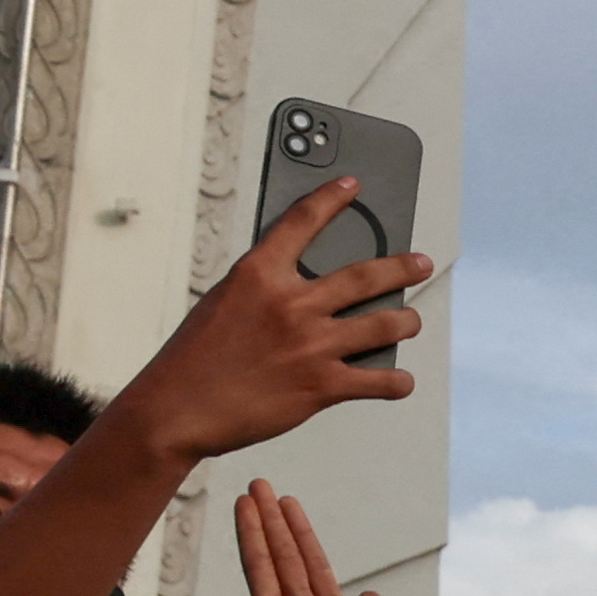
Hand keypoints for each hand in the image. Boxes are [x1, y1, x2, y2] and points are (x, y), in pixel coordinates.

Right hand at [108, 182, 426, 470]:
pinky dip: (395, 382)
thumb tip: (299, 291)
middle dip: (401, 268)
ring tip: (412, 322)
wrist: (178, 408)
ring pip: (383, 325)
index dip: (330, 199)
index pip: (302, 222)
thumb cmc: (193, 360)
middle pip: (364, 275)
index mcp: (258, 275)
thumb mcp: (221, 304)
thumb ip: (261, 291)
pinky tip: (399, 381)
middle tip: (418, 264)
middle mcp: (291, 304)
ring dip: (406, 322)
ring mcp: (311, 345)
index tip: (350, 187)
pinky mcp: (322, 385)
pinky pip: (378, 381)